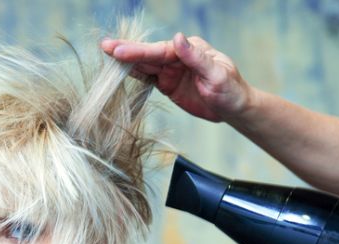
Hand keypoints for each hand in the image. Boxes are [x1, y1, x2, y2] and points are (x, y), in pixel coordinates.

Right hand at [101, 33, 251, 121]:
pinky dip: (134, 74)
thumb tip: (178, 38)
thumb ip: (196, 58)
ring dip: (126, 61)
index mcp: (190, 49)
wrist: (234, 108)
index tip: (119, 51)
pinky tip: (120, 71)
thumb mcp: (217, 74)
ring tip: (106, 55)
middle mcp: (178, 57)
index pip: (160, 50)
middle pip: (148, 54)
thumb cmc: (230, 90)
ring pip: (145, 64)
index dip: (139, 51)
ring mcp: (171, 70)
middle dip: (126, 51)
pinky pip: (148, 78)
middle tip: (104, 46)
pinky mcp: (168, 84)